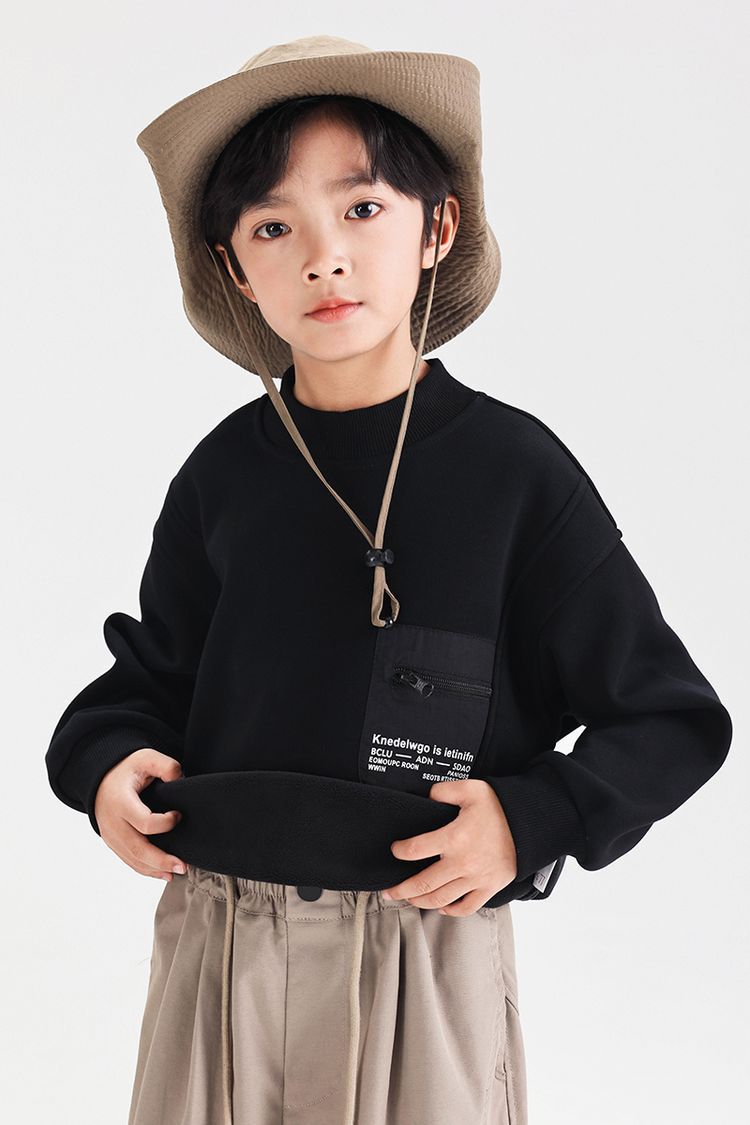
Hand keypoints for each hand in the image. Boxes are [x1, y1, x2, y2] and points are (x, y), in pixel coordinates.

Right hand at [94, 748, 187, 881]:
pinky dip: (145, 869)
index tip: (179, 815)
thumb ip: (166, 765)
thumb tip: (181, 779)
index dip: (165, 823)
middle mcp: (111, 822)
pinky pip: (128, 860)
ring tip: (177, 872)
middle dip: (161, 860)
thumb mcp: (145, 757)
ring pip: (132, 859)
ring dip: (155, 869)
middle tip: (183, 865)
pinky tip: (163, 874)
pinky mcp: (112, 842)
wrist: (101, 777)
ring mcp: (110, 835)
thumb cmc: (126, 768)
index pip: (144, 822)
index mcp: (120, 801)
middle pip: (137, 848)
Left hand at [381, 779, 517, 915]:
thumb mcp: (470, 789)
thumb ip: (443, 791)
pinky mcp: (490, 888)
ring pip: (441, 899)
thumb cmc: (500, 805)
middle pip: (423, 884)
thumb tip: (426, 798)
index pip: (415, 849)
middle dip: (401, 890)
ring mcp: (476, 879)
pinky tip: (441, 907)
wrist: (531, 823)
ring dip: (420, 902)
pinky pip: (466, 907)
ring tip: (409, 899)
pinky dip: (451, 911)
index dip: (400, 851)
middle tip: (387, 891)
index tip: (395, 849)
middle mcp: (462, 863)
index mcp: (454, 837)